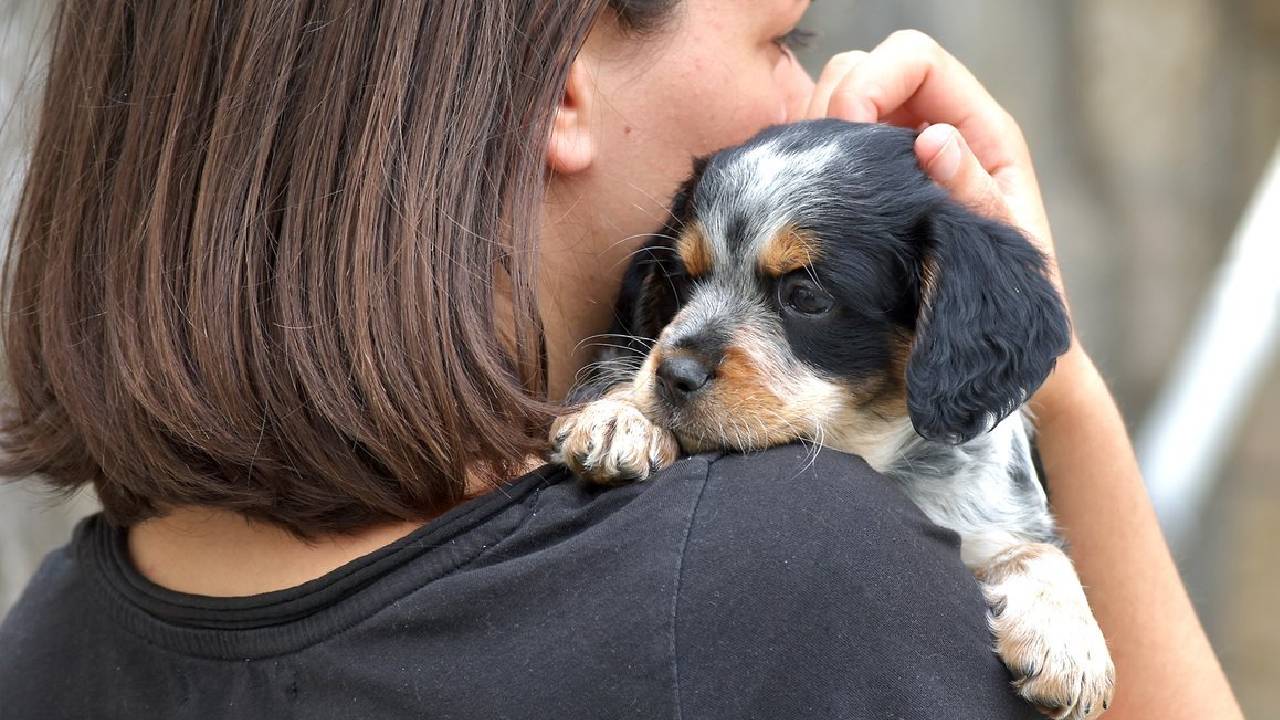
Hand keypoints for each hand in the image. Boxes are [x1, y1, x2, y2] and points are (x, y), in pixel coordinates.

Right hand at [801, 31, 1086, 406]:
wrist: (982, 360)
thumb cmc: (1000, 311)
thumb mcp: (992, 256)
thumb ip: (968, 192)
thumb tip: (932, 138)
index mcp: (979, 133)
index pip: (915, 59)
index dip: (873, 81)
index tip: (847, 133)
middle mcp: (931, 134)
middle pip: (861, 71)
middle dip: (830, 107)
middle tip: (820, 170)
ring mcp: (889, 165)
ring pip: (827, 108)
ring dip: (807, 140)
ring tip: (810, 198)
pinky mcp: (855, 197)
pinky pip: (812, 156)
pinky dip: (795, 170)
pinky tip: (795, 215)